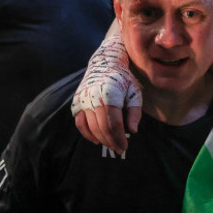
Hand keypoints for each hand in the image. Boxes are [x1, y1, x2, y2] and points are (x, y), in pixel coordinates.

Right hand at [71, 35, 141, 152]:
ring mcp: (83, 100)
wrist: (104, 63)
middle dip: (111, 141)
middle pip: (102, 128)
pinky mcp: (77, 102)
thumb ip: (135, 112)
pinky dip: (87, 133)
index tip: (125, 147)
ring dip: (101, 139)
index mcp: (110, 95)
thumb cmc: (124, 80)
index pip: (114, 124)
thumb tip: (132, 131)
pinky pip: (80, 123)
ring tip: (110, 145)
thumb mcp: (135, 93)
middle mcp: (94, 98)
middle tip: (119, 149)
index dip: (119, 138)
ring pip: (91, 127)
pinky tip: (96, 140)